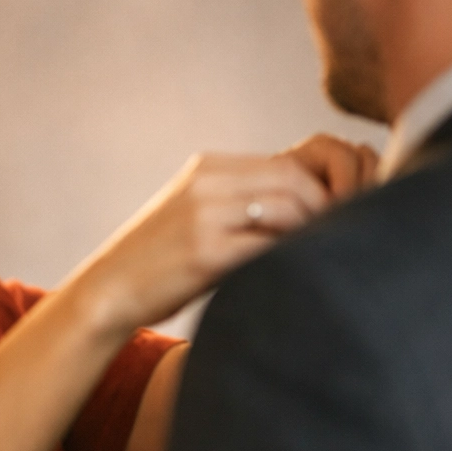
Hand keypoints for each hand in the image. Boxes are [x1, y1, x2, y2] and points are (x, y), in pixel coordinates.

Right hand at [68, 136, 373, 332]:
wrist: (106, 290)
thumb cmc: (160, 262)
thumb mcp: (200, 214)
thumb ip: (245, 202)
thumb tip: (316, 209)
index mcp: (210, 167)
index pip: (293, 160)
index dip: (329, 184)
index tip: (344, 213)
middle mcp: (209, 182)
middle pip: (297, 177)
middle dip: (333, 206)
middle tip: (344, 238)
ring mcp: (205, 215)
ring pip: (290, 206)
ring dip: (315, 231)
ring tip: (320, 257)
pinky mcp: (204, 252)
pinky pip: (268, 246)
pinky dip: (291, 257)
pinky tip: (295, 274)